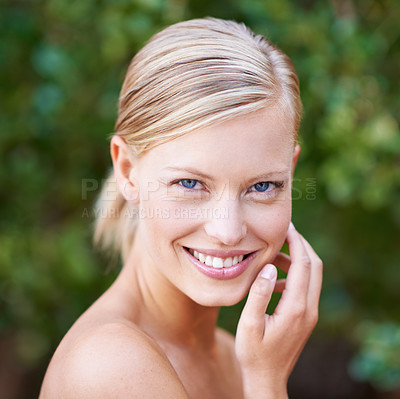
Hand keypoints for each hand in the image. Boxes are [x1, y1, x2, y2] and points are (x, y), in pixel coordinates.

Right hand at [235, 223, 322, 398]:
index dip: (296, 242)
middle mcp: (309, 308)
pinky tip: (273, 278)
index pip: (303, 265)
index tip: (286, 226)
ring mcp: (310, 313)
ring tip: (272, 252)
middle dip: (302, 245)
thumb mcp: (249, 324)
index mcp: (296, 308)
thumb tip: (268, 269)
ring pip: (311, 276)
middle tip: (285, 231)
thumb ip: (258, 294)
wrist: (268, 379)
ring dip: (296, 259)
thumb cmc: (254, 353)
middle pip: (315, 266)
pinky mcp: (306, 317)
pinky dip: (293, 274)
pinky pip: (305, 287)